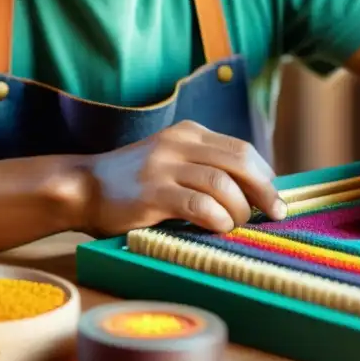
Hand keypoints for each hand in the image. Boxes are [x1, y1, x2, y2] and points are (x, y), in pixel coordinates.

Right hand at [80, 120, 286, 235]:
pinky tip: (217, 227)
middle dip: (264, 190)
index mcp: (189, 133)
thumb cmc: (134, 181)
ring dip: (239, 210)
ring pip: (222, 184)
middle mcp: (179, 144)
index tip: (273, 198)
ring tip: (236, 225)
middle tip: (275, 214)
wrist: (84, 186)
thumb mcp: (172, 159)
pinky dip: (217, 219)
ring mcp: (164, 166)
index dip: (265, 175)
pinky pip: (199, 205)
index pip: (242, 149)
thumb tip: (255, 191)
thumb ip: (205, 166)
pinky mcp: (152, 193)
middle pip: (240, 162)